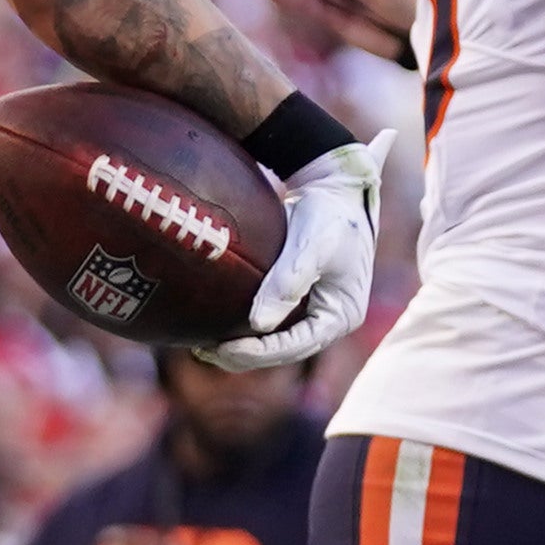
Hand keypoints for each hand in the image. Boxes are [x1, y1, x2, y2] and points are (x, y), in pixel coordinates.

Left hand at [198, 133, 386, 367]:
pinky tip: (215, 325)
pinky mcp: (299, 299)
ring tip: (203, 346)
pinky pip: (271, 322)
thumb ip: (287, 283)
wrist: (335, 188)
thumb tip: (258, 325)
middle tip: (204, 351)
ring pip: (276, 341)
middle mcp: (330, 320)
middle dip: (245, 356)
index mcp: (341, 315)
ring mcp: (315, 311)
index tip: (224, 348)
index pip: (296, 346)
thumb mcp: (311, 244)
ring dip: (242, 347)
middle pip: (284, 351)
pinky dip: (245, 328)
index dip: (259, 353)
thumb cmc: (328, 213)